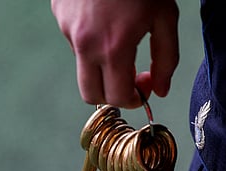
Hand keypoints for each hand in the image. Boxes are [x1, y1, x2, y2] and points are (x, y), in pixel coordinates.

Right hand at [51, 0, 178, 107]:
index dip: (135, 100)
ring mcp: (67, 29)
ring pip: (82, 66)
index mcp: (113, 47)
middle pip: (90, 94)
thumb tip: (161, 90)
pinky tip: (104, 16)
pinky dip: (91, 40)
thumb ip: (166, 59)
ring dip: (102, 64)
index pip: (117, 97)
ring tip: (119, 34)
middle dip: (112, 94)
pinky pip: (74, 40)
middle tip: (129, 78)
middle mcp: (84, 44)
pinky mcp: (58, 15)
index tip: (144, 87)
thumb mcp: (165, 17)